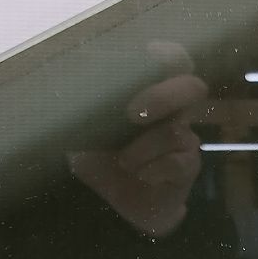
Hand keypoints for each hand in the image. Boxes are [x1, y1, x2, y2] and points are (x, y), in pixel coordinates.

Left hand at [68, 42, 207, 238]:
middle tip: (132, 114)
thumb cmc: (100, 160)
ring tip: (124, 163)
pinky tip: (141, 175)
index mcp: (151, 95)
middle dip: (162, 96)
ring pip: (173, 132)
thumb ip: (85, 108)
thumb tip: (66, 84)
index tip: (150, 53)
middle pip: (191, 87)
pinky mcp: (189, 167)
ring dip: (141, 150)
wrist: (114, 206)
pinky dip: (151, 170)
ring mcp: (185, 139)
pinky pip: (176, 162)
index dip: (169, 54)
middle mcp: (173, 112)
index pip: (173, 62)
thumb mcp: (85, 130)